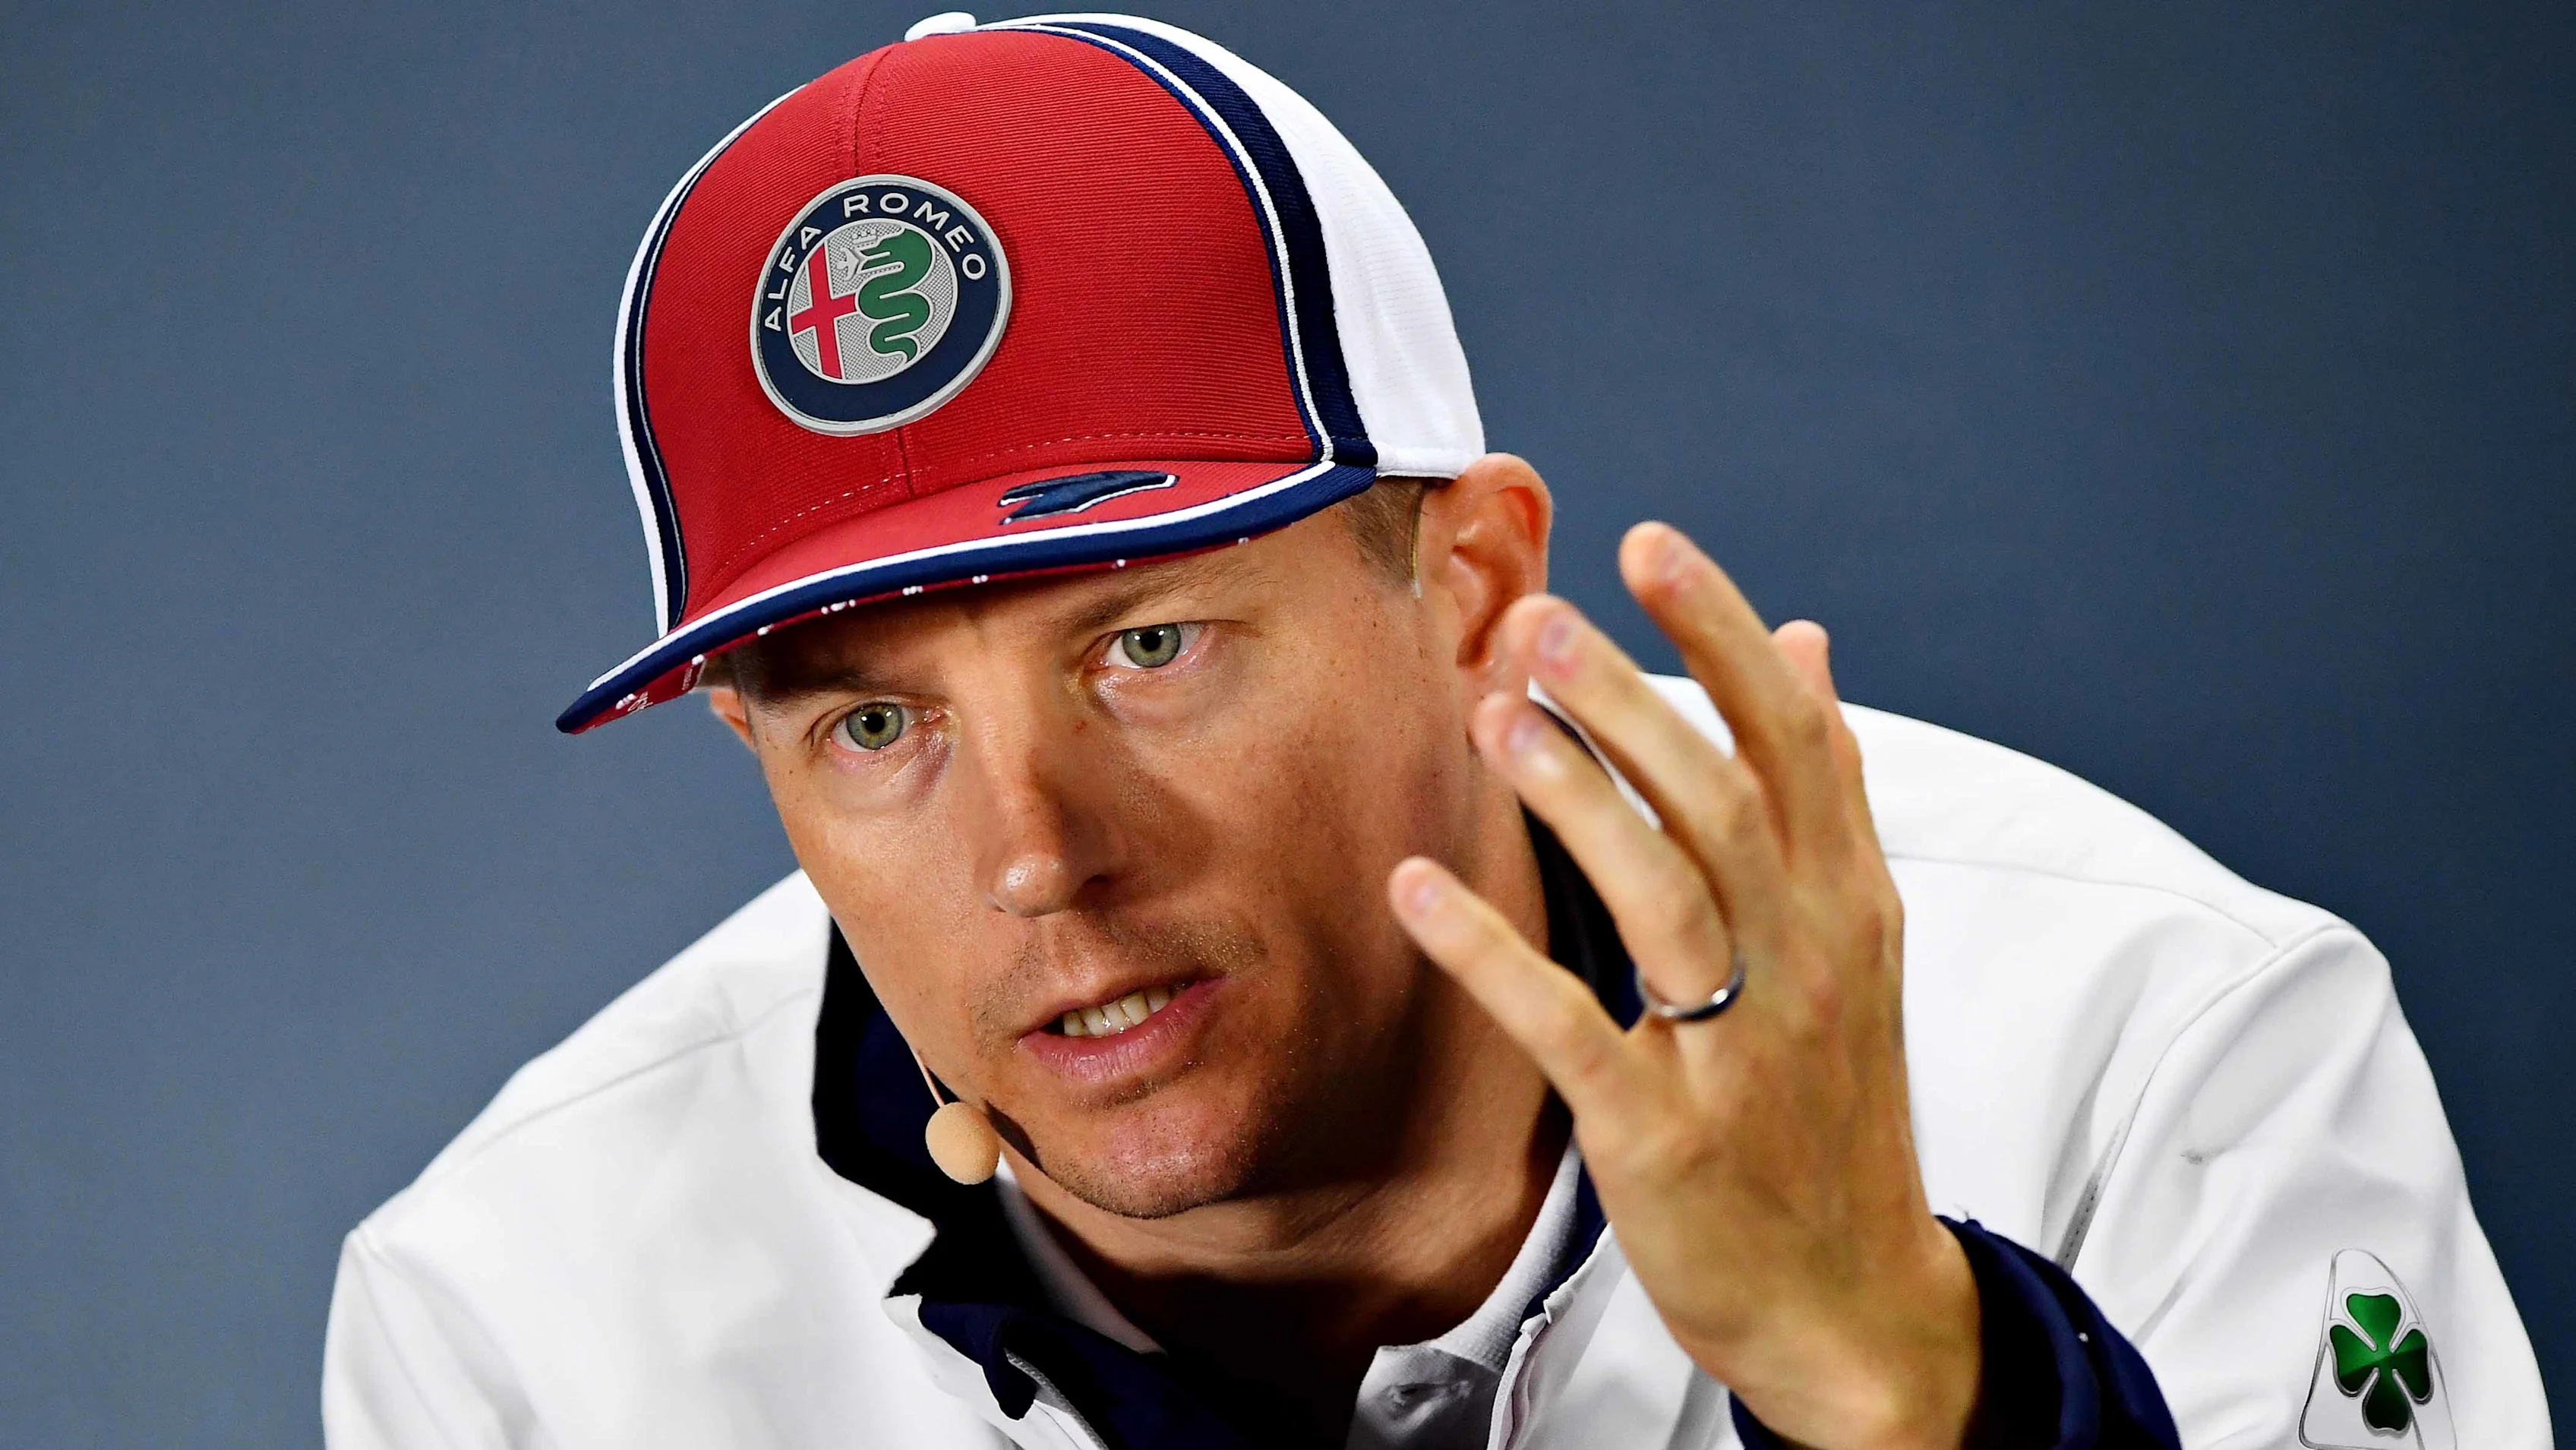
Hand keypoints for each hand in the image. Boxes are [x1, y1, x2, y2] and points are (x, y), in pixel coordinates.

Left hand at [1386, 522, 1980, 1449]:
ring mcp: (1737, 1055)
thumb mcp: (1854, 940)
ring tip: (1488, 712)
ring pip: (1662, 899)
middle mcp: (1805, 964)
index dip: (1722, 636)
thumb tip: (1805, 642)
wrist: (1854, 1303)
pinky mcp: (1664, 1136)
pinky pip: (1571, 1029)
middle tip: (1534, 616)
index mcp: (1846, 906)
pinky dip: (1491, 957)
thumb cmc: (1832, 1103)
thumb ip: (1824, 789)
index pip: (1796, 741)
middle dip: (1631, 699)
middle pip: (1722, 803)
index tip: (1648, 544)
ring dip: (1576, 799)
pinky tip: (1415, 885)